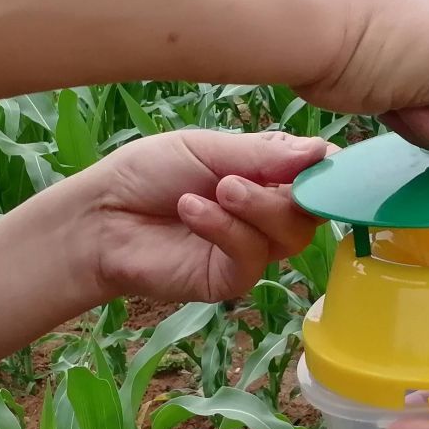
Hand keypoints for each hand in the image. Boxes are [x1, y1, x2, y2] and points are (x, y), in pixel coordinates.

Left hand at [67, 130, 329, 302]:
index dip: (329, 171)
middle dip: (286, 191)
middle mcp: (265, 213)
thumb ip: (264, 154)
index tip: (327, 161)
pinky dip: (226, 230)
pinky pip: (252, 258)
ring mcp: (251, 249)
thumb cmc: (147, 174)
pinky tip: (192, 210)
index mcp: (265, 174)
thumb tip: (323, 152)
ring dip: (257, 208)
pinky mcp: (230, 279)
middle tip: (239, 178)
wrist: (100, 216)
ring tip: (217, 190)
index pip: (316, 175)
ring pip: (291, 236)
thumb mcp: (206, 149)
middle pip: (311, 210)